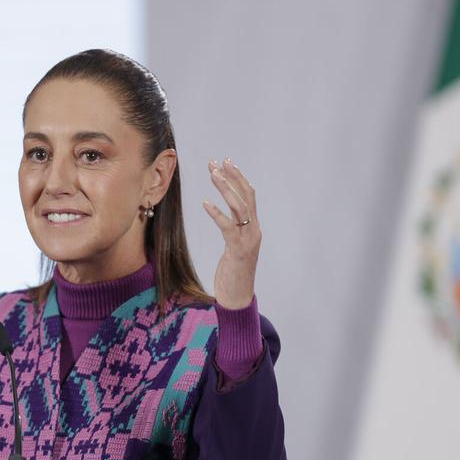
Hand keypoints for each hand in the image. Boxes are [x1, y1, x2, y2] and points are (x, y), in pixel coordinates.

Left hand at [202, 158, 259, 308]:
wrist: (238, 298)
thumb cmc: (233, 274)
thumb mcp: (234, 248)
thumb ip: (234, 231)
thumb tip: (227, 217)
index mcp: (253, 228)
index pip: (249, 196)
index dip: (239, 178)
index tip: (226, 163)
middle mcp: (254, 231)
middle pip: (246, 196)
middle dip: (232, 177)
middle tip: (218, 162)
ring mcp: (248, 240)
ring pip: (240, 207)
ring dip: (226, 189)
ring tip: (213, 175)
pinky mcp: (238, 250)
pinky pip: (228, 227)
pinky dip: (217, 213)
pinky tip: (205, 203)